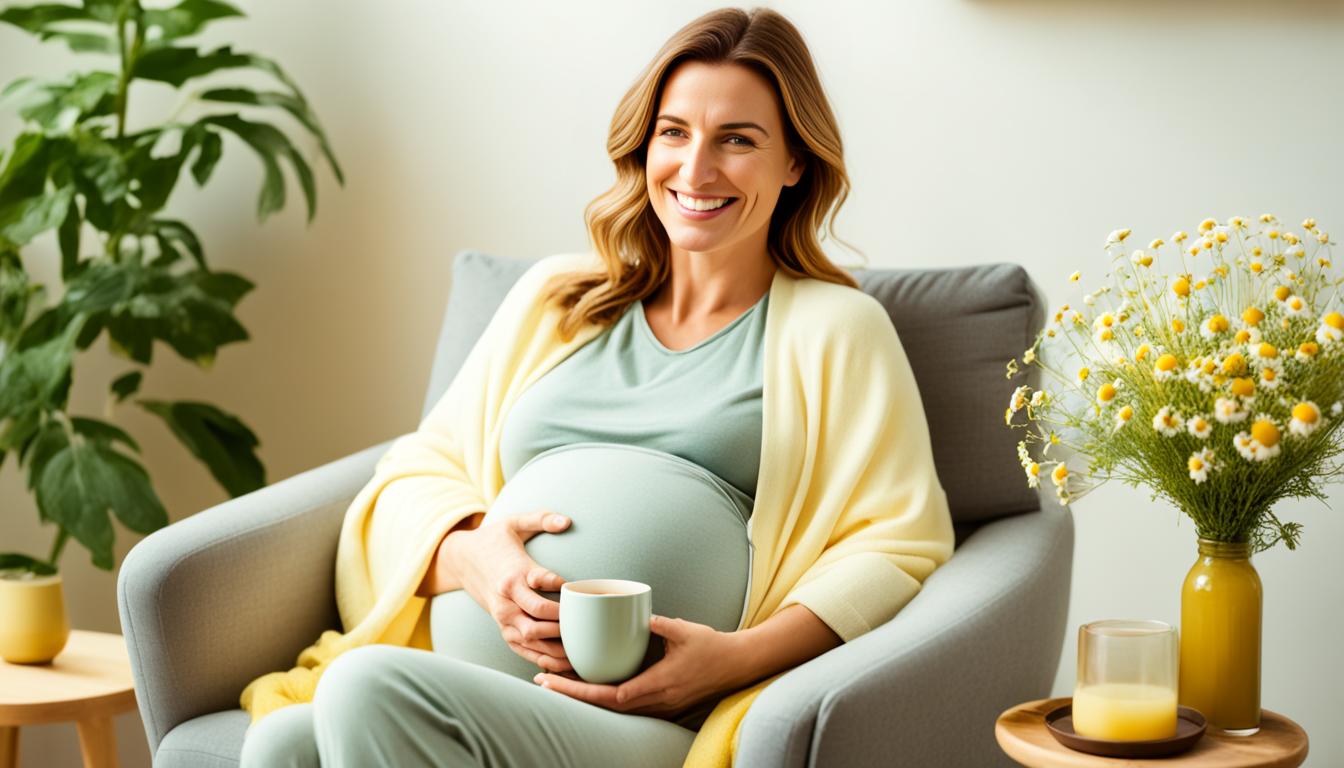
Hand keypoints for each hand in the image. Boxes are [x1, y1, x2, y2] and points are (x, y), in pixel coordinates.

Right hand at [443, 509, 572, 672]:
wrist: (462, 559)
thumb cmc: (495, 540)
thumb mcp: (515, 522)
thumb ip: (542, 518)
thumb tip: (567, 521)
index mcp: (513, 572)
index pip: (541, 581)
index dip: (562, 586)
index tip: (581, 587)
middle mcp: (506, 598)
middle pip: (537, 616)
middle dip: (563, 622)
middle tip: (588, 622)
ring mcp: (502, 616)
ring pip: (529, 637)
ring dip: (555, 645)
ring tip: (581, 648)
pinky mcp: (501, 627)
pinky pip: (520, 648)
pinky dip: (540, 658)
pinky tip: (561, 662)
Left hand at [533, 615, 744, 717]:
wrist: (737, 665)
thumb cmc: (712, 646)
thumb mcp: (686, 630)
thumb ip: (662, 623)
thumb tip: (640, 614)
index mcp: (661, 683)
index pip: (615, 695)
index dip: (584, 690)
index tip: (558, 680)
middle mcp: (658, 700)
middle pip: (606, 706)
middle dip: (573, 695)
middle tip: (543, 682)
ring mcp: (660, 705)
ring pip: (614, 708)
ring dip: (584, 698)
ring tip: (556, 684)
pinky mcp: (662, 702)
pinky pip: (626, 705)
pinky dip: (602, 698)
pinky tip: (585, 687)